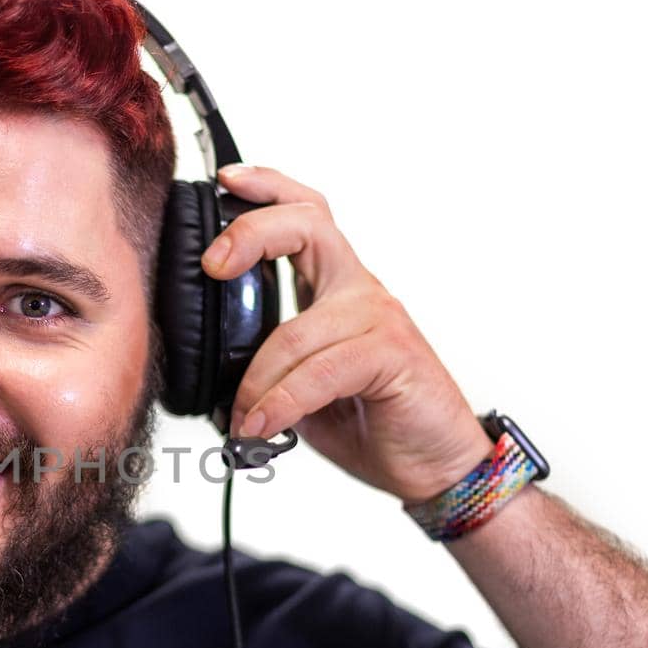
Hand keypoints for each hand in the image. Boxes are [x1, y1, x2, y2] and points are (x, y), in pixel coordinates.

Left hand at [205, 164, 493, 504]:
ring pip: (295, 331)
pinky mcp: (391, 355)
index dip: (267, 189)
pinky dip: (281, 403)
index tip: (225, 182)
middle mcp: (359, 292)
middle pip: (308, 226)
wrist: (435, 464)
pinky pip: (319, 371)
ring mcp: (378, 319)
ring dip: (255, 382)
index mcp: (335, 289)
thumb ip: (267, 369)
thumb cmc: (374, 422)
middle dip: (251, 233)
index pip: (306, 216)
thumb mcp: (303, 390)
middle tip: (213, 266)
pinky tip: (263, 426)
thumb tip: (212, 382)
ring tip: (242, 419)